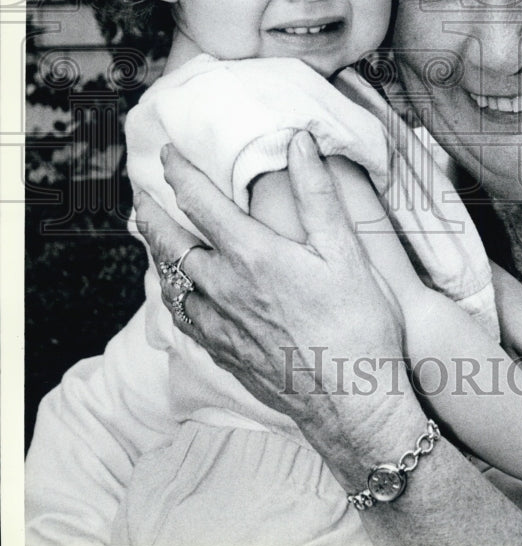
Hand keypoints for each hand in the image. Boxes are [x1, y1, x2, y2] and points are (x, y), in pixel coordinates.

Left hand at [134, 131, 427, 486]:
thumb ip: (317, 193)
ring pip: (173, 283)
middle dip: (152, 215)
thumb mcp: (345, 250)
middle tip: (141, 197)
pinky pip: (186, 319)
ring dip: (158, 255)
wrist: (353, 403)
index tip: (168, 155)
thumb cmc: (357, 324)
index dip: (180, 174)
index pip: (201, 203)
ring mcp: (221, 326)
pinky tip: (181, 297)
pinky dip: (175, 296)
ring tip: (153, 240)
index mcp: (252, 256)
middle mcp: (225, 289)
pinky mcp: (226, 354)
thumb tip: (299, 142)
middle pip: (171, 244)